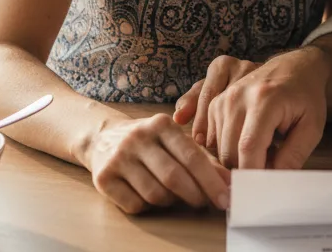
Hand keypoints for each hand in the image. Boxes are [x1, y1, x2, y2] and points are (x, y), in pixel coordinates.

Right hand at [84, 113, 231, 213]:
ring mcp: (118, 158)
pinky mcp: (103, 177)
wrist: (103, 138)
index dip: (211, 180)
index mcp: (161, 124)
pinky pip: (135, 204)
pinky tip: (149, 197)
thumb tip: (228, 183)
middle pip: (174, 177)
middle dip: (195, 195)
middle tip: (204, 203)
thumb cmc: (150, 142)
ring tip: (173, 195)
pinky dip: (148, 207)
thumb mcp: (175, 140)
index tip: (225, 198)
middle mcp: (138, 138)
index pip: (191, 156)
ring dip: (170, 202)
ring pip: (155, 194)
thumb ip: (203, 159)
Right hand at [178, 47, 329, 170]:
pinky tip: (249, 142)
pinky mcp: (216, 104)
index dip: (252, 174)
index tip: (261, 192)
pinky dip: (229, 148)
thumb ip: (293, 156)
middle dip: (246, 170)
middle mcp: (237, 97)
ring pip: (219, 149)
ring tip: (264, 150)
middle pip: (229, 151)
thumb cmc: (306, 97)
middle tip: (270, 167)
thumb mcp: (312, 127)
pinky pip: (213, 140)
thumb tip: (272, 183)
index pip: (248, 147)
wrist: (294, 68)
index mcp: (264, 100)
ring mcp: (223, 99)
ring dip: (238, 159)